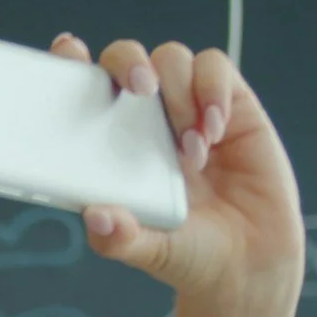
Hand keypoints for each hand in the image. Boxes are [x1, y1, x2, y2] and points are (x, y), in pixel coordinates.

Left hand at [52, 32, 303, 306]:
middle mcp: (142, 120)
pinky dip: (214, 91)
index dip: (69, 63)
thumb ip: (119, 238)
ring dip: (181, 96)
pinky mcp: (231, 105)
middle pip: (125, 59)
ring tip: (192, 153)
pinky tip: (217, 132)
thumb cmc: (186, 251)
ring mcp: (186, 108)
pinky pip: (216, 69)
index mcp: (107, 145)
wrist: (248, 261)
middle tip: (141, 91)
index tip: (68, 56)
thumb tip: (95, 215)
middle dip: (129, 63)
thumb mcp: (147, 251)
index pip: (81, 90)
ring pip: (172, 59)